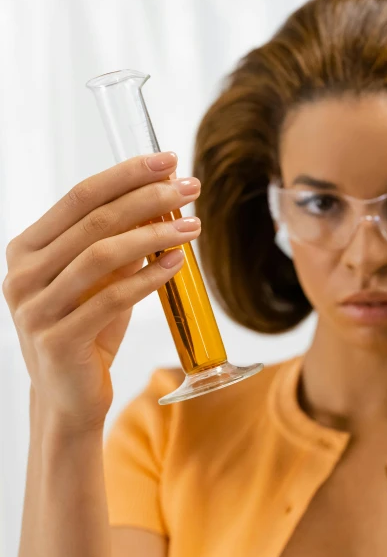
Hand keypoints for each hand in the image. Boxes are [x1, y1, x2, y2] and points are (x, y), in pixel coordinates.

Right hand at [2, 152, 200, 434]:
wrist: (69, 397)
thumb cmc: (88, 327)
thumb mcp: (101, 277)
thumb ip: (119, 239)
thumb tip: (164, 194)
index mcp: (28, 248)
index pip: (80, 196)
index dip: (126, 173)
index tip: (168, 160)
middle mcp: (23, 274)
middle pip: (93, 219)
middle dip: (148, 197)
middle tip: (191, 187)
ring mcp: (35, 309)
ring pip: (102, 254)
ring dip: (155, 233)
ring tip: (194, 225)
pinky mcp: (57, 340)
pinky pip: (112, 298)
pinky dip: (149, 277)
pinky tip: (177, 262)